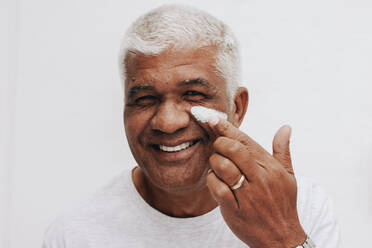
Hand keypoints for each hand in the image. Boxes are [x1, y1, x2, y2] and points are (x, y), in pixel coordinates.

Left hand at [206, 117, 305, 247]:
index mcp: (270, 167)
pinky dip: (212, 181)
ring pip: (223, 166)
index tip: (211, 118)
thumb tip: (285, 128)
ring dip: (214, 162)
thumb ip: (282, 151)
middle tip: (216, 147)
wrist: (282, 237)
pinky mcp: (235, 209)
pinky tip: (215, 181)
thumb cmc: (283, 203)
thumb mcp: (288, 176)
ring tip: (217, 165)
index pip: (245, 140)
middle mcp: (260, 178)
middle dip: (218, 143)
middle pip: (233, 149)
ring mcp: (248, 195)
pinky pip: (217, 188)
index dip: (226, 127)